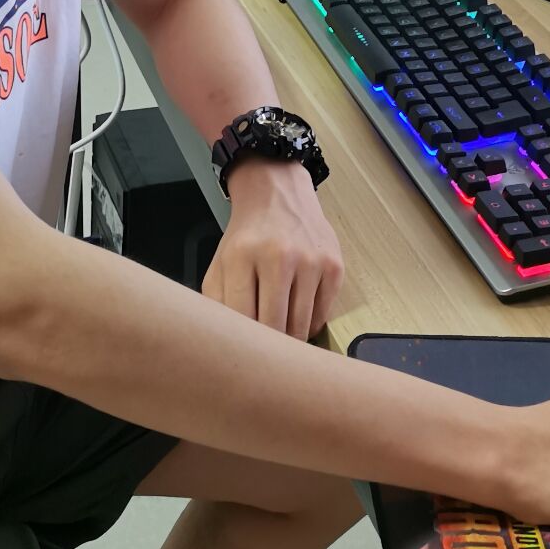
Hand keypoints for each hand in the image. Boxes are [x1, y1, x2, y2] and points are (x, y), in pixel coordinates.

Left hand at [203, 158, 343, 339]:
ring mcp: (311, 261)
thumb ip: (216, 303)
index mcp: (242, 257)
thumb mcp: (220, 263)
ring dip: (289, 337)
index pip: (242, 318)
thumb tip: (223, 343)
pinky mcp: (333, 266)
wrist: (277, 195)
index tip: (242, 353)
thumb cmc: (247, 236)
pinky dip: (308, 323)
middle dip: (267, 346)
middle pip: (274, 327)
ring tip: (278, 329)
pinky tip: (296, 311)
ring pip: (301, 327)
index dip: (242, 343)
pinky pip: (321, 316)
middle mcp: (279, 257)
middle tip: (262, 352)